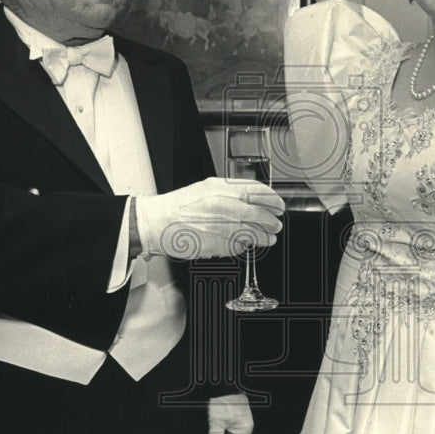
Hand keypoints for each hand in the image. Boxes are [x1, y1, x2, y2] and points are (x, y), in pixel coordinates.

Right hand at [135, 177, 283, 259]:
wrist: (156, 222)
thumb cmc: (180, 206)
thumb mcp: (207, 188)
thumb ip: (231, 192)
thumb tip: (255, 199)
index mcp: (219, 188)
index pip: (256, 191)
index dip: (272, 199)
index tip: (278, 205)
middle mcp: (220, 205)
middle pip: (257, 212)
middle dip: (271, 220)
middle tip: (277, 223)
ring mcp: (217, 225)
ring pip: (251, 232)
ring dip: (264, 236)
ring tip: (269, 237)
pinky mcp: (213, 244)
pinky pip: (237, 246)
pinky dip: (245, 246)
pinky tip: (248, 245)